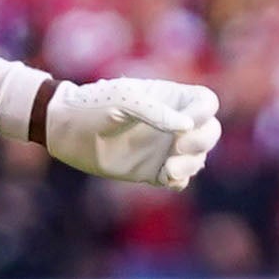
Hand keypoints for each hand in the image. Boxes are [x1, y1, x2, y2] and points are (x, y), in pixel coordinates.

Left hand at [44, 77, 220, 190]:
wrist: (67, 129)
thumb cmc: (95, 105)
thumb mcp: (124, 100)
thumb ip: (155, 112)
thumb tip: (187, 125)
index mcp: (170, 98)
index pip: (206, 103)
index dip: (204, 114)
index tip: (185, 124)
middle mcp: (173, 123)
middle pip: (211, 131)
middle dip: (203, 141)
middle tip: (178, 148)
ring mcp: (164, 147)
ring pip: (198, 157)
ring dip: (191, 164)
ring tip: (169, 168)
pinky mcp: (153, 170)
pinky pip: (179, 178)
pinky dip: (180, 180)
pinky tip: (167, 178)